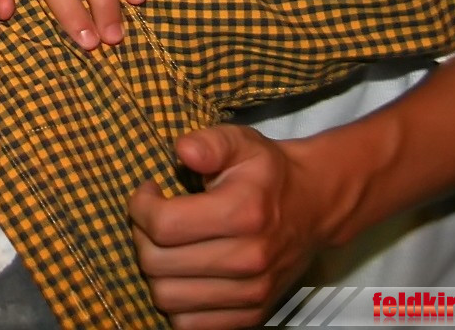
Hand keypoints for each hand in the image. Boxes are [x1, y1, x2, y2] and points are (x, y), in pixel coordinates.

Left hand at [130, 125, 331, 329]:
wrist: (313, 206)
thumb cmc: (268, 174)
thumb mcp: (241, 143)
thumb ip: (209, 143)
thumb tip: (182, 150)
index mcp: (244, 213)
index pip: (164, 225)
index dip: (141, 206)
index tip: (149, 192)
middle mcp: (250, 259)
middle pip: (158, 264)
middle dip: (142, 237)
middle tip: (153, 219)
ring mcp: (253, 292)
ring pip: (168, 298)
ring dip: (156, 272)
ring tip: (166, 247)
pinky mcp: (252, 314)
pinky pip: (191, 325)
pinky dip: (177, 303)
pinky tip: (183, 274)